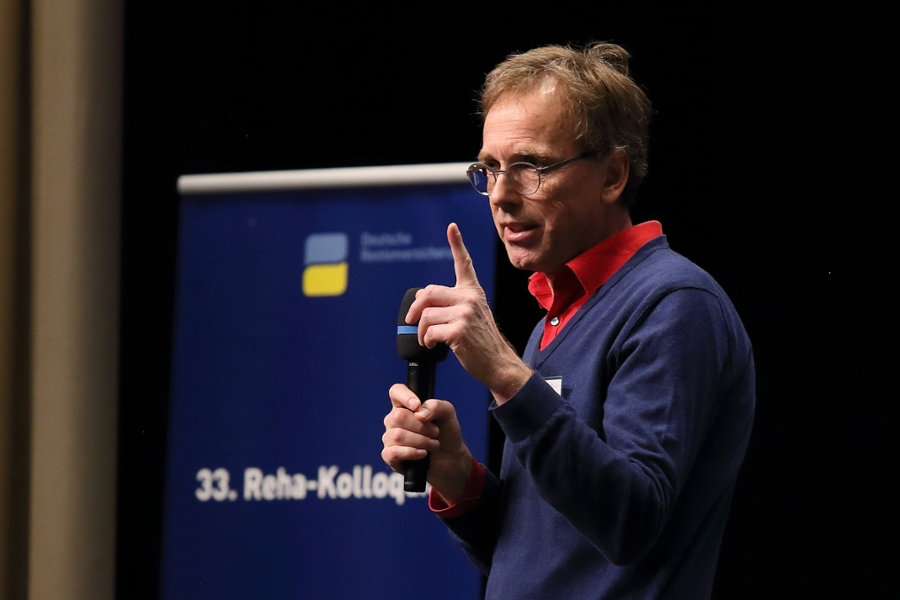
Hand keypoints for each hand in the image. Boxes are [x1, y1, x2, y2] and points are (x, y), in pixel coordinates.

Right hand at [381, 383, 471, 501]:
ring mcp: (390, 438)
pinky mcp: (390, 456)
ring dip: (421, 440)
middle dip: (422, 426)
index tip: (418, 405)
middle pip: (398, 416)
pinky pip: (393, 452)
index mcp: (406, 406)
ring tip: (433, 444)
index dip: (404, 396)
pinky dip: (411, 453)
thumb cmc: (446, 432)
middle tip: (435, 432)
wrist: (452, 458)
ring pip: (397, 435)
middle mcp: (394, 420)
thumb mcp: (447, 414)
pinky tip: (423, 453)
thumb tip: (419, 414)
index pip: (396, 392)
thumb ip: (436, 406)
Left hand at [406, 223, 530, 401]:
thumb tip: (421, 301)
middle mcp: (470, 298)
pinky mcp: (459, 329)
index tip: (452, 227)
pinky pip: (429, 331)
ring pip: (426, 315)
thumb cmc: (481, 342)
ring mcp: (465, 313)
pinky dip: (426, 340)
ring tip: (427, 339)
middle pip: (428, 293)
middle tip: (412, 321)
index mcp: (473, 292)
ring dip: (421, 331)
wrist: (497, 363)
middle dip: (415, 308)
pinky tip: (433, 345)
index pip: (464, 263)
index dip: (457, 243)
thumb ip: (452, 304)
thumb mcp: (471, 316)